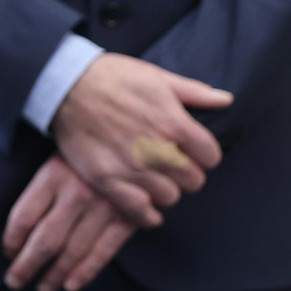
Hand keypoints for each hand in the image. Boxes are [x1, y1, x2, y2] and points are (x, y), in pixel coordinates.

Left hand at [1, 154, 137, 290]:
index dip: (12, 240)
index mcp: (53, 175)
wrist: (136, 138)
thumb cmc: (88, 153)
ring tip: (42, 288)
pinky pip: (103, 251)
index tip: (8, 253)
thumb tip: (18, 234)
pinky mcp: (128, 218)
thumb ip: (41, 193)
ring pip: (72, 250)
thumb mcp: (58, 160)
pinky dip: (86, 271)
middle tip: (15, 281)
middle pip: (45, 239)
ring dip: (54, 274)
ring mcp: (104, 207)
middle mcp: (76, 193)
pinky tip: (71, 285)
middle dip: (27, 266)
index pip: (23, 216)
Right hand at [50, 53, 230, 226]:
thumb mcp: (156, 77)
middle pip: (193, 180)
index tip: (192, 153)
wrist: (64, 85)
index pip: (211, 157)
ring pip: (169, 197)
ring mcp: (131, 166)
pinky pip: (139, 210)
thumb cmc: (111, 77)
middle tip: (171, 167)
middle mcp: (157, 148)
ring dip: (165, 190)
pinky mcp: (106, 178)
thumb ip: (194, 92)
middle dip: (186, 174)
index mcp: (174, 123)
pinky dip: (146, 213)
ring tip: (153, 180)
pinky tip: (144, 205)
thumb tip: (226, 100)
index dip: (203, 156)